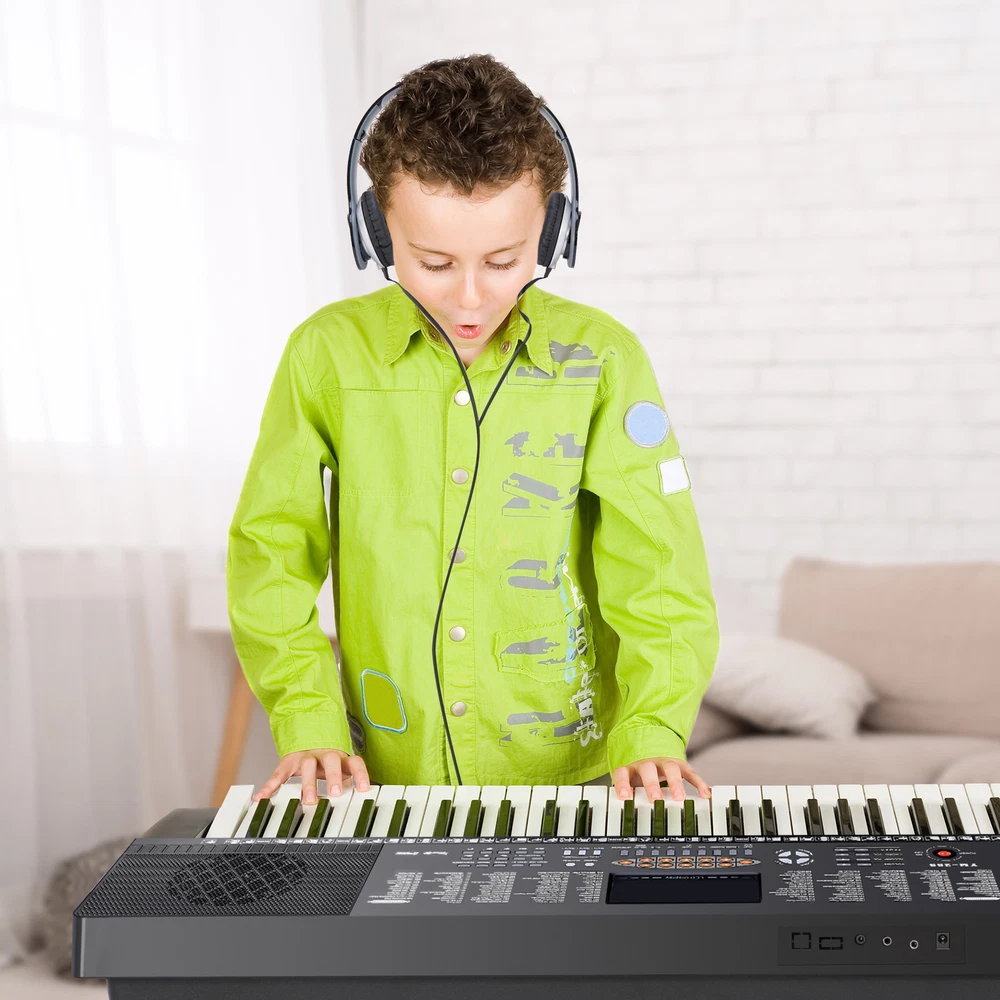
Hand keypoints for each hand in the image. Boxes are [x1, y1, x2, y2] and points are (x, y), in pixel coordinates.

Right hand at [252, 748, 369, 805]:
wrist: (306, 738)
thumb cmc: (326, 763)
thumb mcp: (339, 770)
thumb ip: (346, 784)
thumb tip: (357, 803)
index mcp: (340, 759)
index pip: (354, 762)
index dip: (360, 774)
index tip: (364, 788)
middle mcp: (324, 755)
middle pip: (331, 760)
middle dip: (334, 777)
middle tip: (335, 794)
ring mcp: (306, 758)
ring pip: (308, 765)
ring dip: (309, 783)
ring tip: (309, 800)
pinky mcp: (288, 762)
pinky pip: (279, 774)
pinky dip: (270, 786)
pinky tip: (263, 797)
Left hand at [613, 756, 710, 802]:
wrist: (652, 759)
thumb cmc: (640, 779)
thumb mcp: (632, 787)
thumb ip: (631, 799)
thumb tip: (625, 821)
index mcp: (631, 770)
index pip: (623, 773)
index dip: (622, 783)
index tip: (625, 796)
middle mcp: (647, 764)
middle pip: (647, 769)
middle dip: (652, 784)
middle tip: (656, 799)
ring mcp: (663, 763)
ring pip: (669, 767)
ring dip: (675, 782)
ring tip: (679, 797)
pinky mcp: (680, 765)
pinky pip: (690, 772)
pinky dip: (698, 782)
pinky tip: (704, 793)